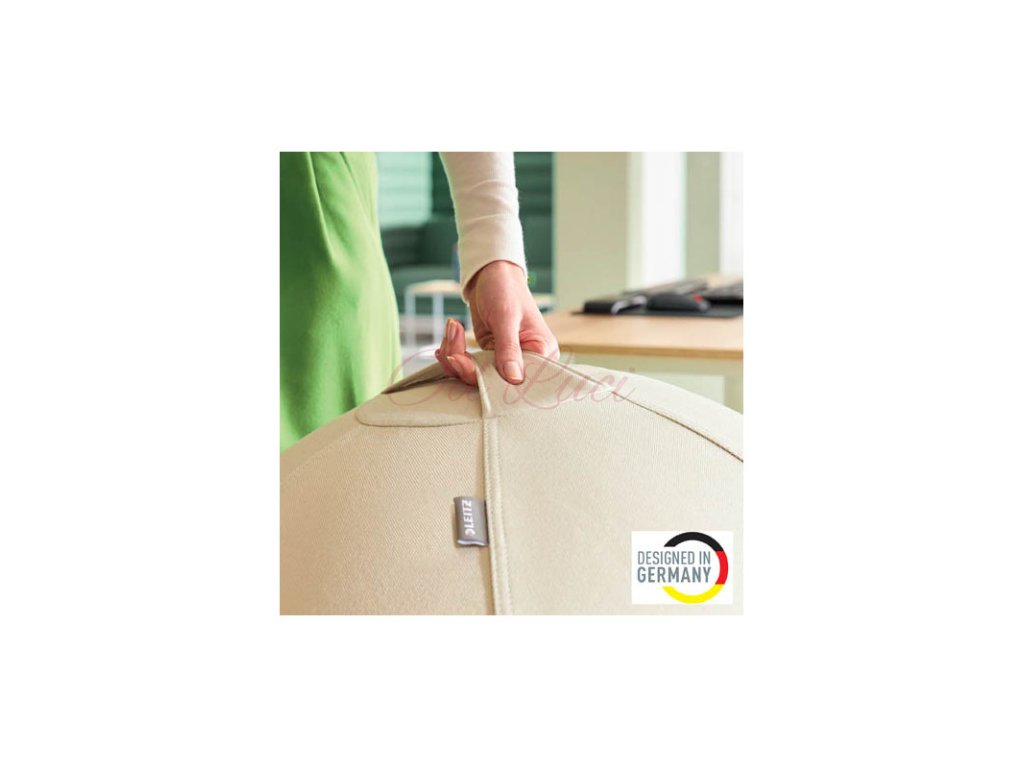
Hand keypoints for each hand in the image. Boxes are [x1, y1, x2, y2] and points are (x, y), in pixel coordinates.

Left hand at [435, 260, 559, 385]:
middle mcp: (525, 361)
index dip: (494, 382)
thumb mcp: (506, 317)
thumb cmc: (506, 289)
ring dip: (456, 356)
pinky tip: (448, 339)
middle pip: (494, 381)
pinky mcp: (487, 355)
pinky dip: (454, 352)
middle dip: (466, 367)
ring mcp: (503, 359)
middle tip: (451, 351)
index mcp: (541, 353)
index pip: (522, 381)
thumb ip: (509, 349)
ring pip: (475, 374)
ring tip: (452, 329)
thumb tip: (514, 379)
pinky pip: (467, 364)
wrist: (490, 274)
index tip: (467, 366)